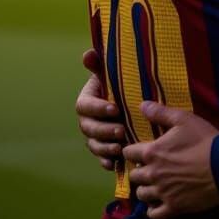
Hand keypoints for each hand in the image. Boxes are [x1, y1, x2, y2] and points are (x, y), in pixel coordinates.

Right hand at [75, 48, 124, 169]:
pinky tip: (115, 165)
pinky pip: (102, 159)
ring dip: (105, 148)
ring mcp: (95, 136)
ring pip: (94, 145)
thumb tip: (88, 53)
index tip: (115, 109)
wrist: (134, 100)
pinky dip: (107, 162)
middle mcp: (88, 120)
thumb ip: (100, 65)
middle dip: (104, 130)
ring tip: (121, 147)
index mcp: (87, 100)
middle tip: (121, 130)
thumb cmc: (123, 83)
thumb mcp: (113, 73)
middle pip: (88, 128)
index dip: (98, 108)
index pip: (84, 106)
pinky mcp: (105, 149)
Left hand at [123, 102, 218, 218]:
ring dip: (145, 189)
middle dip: (139, 170)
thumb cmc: (204, 140)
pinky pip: (153, 213)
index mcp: (152, 152)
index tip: (141, 151)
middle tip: (150, 167)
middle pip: (134, 175)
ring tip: (155, 184)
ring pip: (141, 194)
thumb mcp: (184, 119)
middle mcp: (152, 174)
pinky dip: (153, 209)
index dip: (133, 150)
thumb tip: (142, 104)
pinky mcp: (173, 207)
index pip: (128, 153)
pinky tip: (160, 202)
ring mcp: (162, 193)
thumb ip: (161, 113)